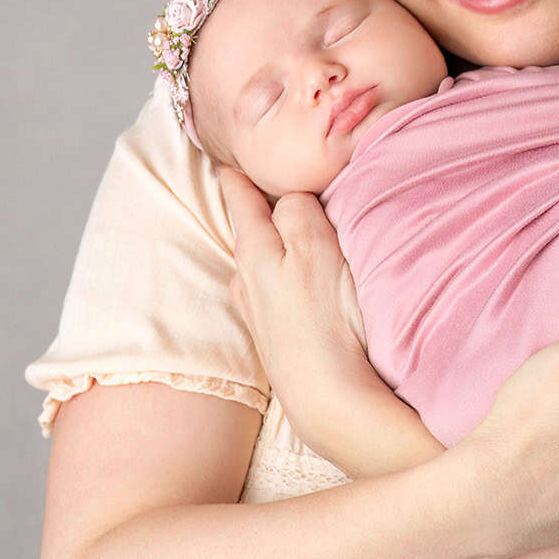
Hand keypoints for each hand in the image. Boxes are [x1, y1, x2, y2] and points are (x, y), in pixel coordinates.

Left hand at [217, 166, 375, 448]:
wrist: (330, 400)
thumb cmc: (327, 320)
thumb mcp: (315, 247)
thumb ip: (297, 211)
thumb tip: (287, 196)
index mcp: (254, 252)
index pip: (241, 201)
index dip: (238, 177)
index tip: (229, 158)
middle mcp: (248, 283)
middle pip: (249, 234)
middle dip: (255, 212)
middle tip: (262, 189)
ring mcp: (262, 317)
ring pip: (260, 267)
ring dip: (272, 249)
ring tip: (286, 235)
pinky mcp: (280, 343)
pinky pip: (276, 295)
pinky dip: (284, 280)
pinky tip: (298, 286)